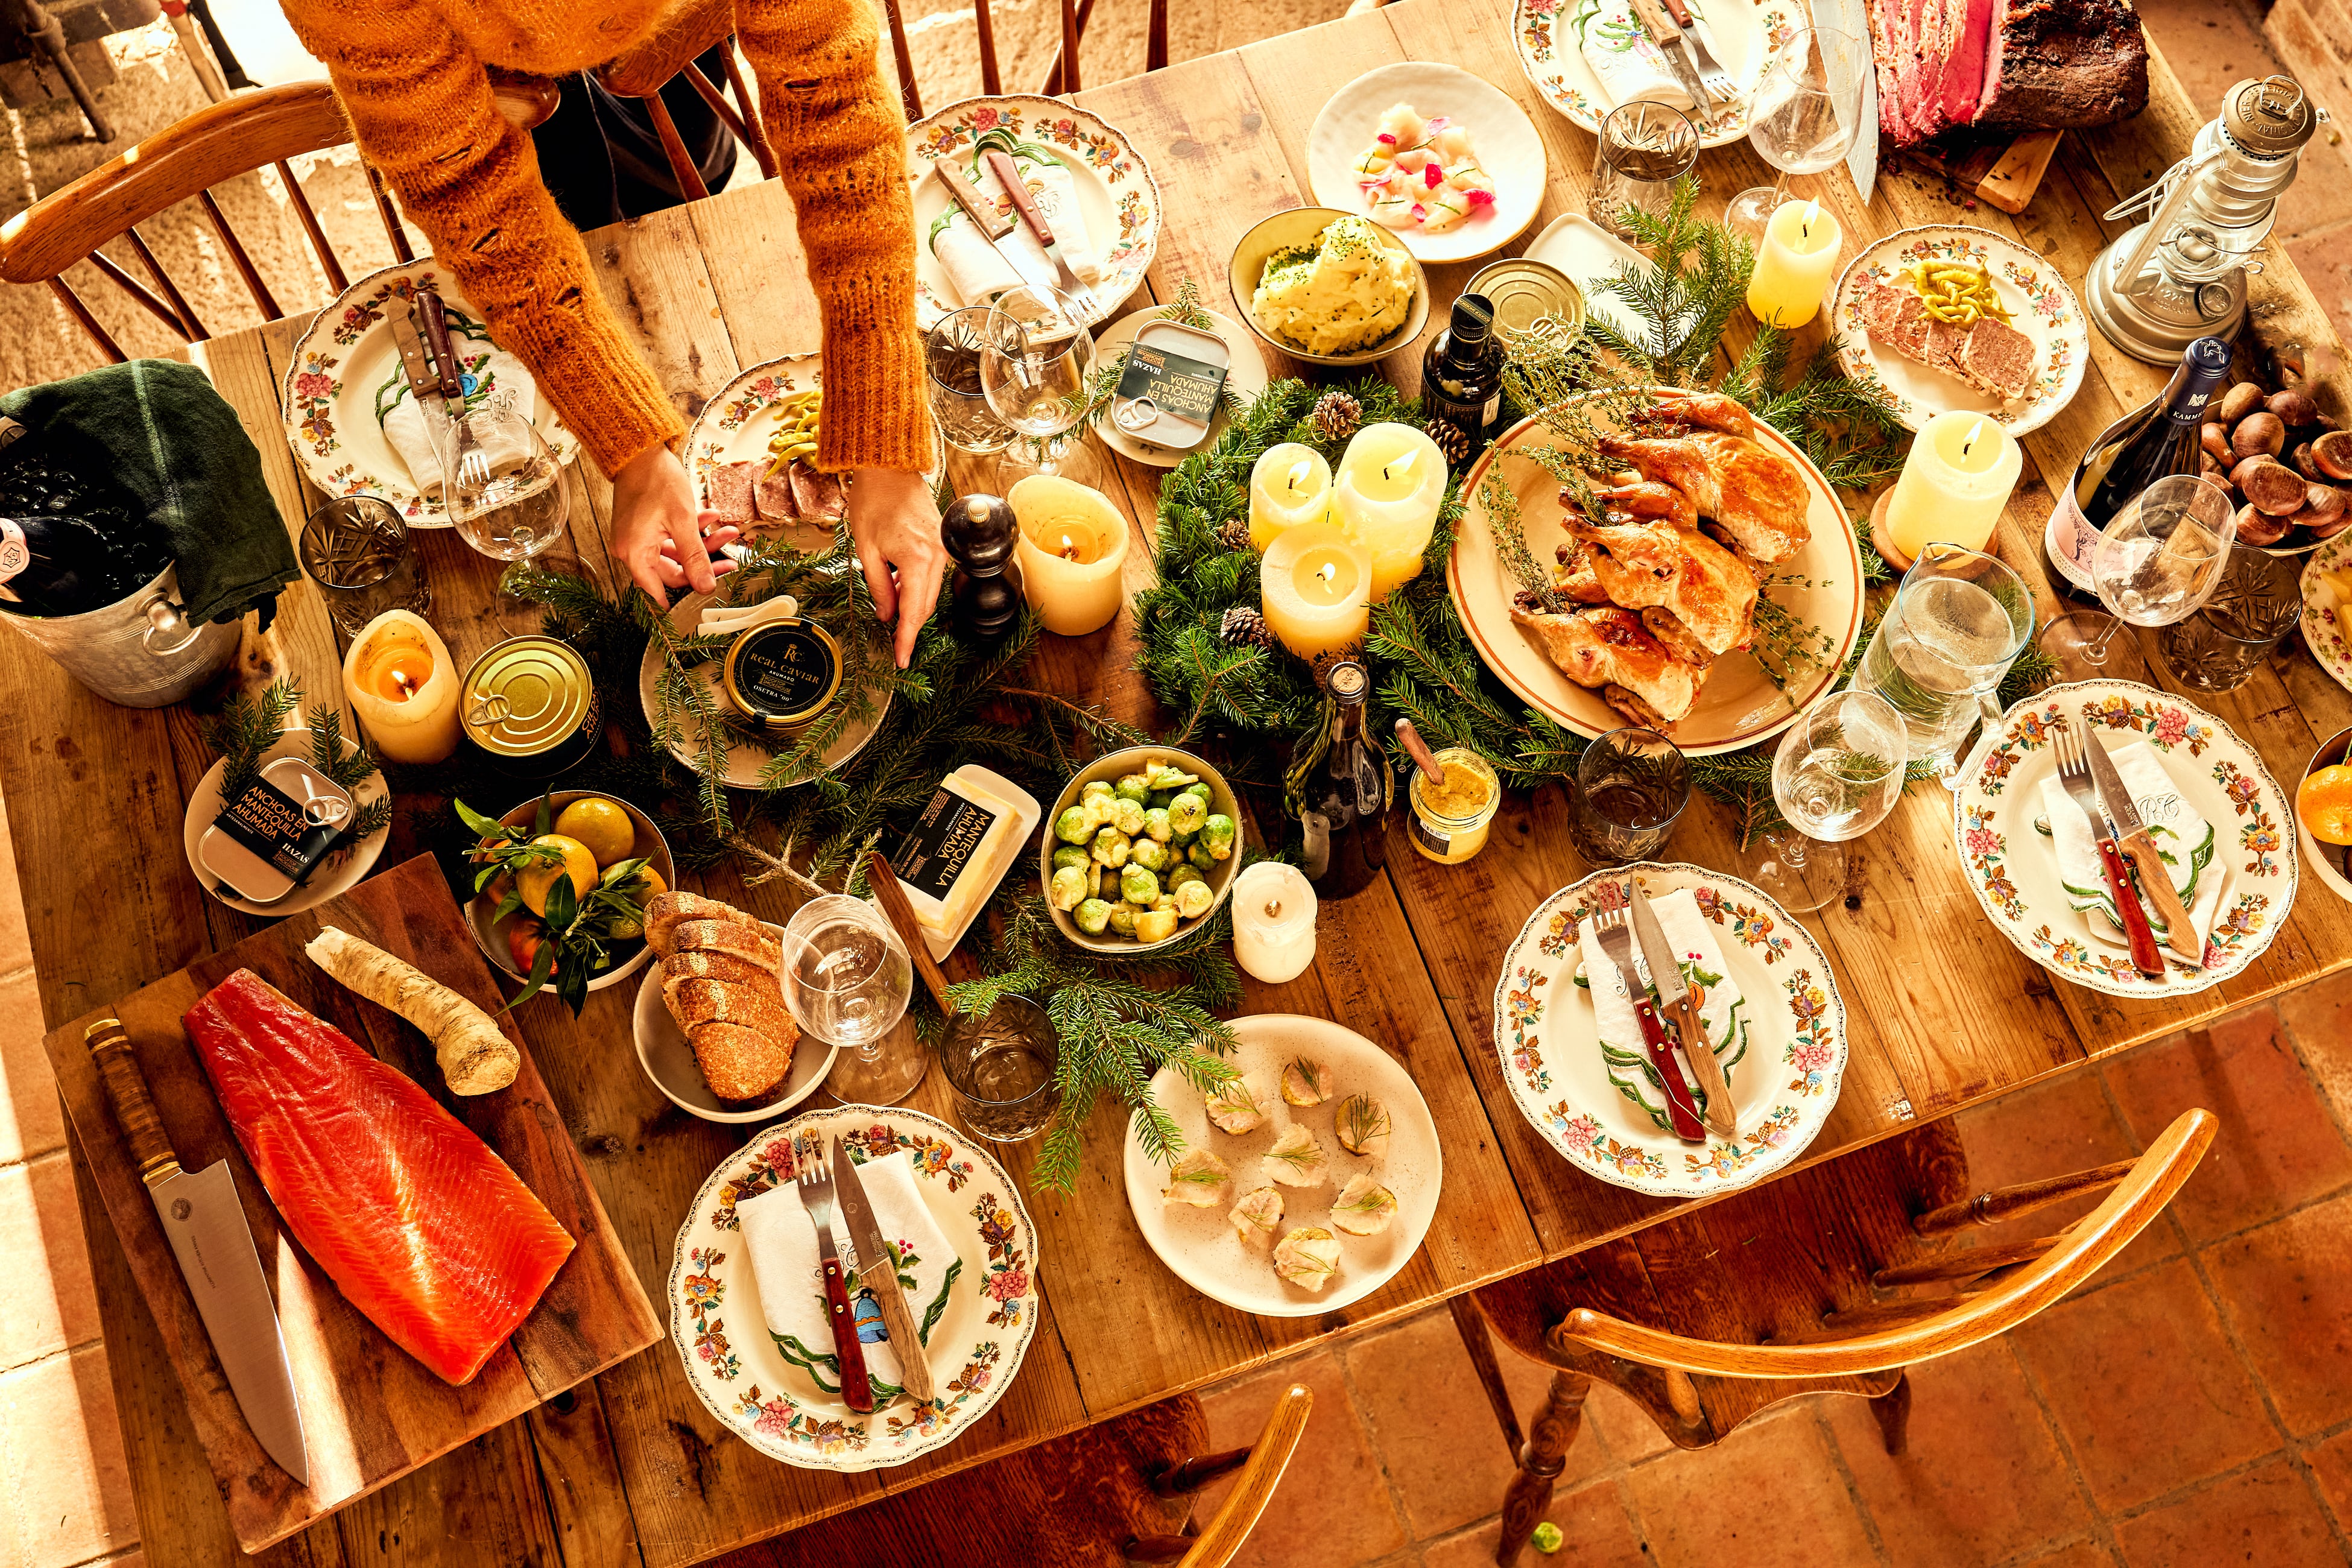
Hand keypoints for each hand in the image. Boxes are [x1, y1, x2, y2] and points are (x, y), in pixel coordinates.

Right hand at [610, 444, 736, 600]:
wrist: (640, 449)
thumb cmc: (657, 480)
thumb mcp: (683, 521)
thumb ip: (695, 557)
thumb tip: (706, 587)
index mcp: (635, 552)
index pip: (658, 589)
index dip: (682, 596)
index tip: (704, 601)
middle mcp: (631, 548)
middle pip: (672, 570)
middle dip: (704, 562)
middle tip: (730, 560)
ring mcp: (638, 536)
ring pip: (676, 551)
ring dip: (702, 541)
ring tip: (729, 530)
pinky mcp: (645, 526)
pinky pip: (670, 537)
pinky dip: (691, 530)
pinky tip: (710, 516)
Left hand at [847, 468, 947, 666]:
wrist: (889, 467)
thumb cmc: (873, 500)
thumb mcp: (865, 550)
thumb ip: (877, 587)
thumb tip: (885, 615)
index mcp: (916, 559)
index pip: (914, 612)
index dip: (906, 640)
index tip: (902, 660)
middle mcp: (937, 556)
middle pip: (926, 605)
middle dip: (909, 625)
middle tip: (893, 643)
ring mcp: (942, 548)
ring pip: (929, 591)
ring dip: (911, 604)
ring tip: (888, 607)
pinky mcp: (941, 542)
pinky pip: (931, 574)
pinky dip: (916, 586)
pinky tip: (897, 587)